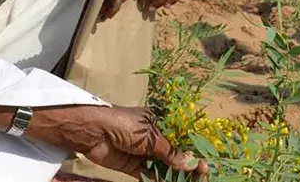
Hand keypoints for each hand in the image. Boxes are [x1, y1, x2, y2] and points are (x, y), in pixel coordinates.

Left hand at [78, 107, 207, 180]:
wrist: (93, 132)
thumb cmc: (124, 125)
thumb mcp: (151, 137)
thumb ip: (170, 152)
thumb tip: (190, 164)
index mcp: (158, 123)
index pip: (180, 138)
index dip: (192, 149)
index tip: (206, 159)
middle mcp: (152, 139)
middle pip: (174, 154)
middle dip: (187, 164)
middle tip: (202, 173)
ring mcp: (143, 153)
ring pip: (164, 167)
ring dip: (176, 175)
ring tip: (191, 181)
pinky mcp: (133, 167)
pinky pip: (150, 175)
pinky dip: (161, 180)